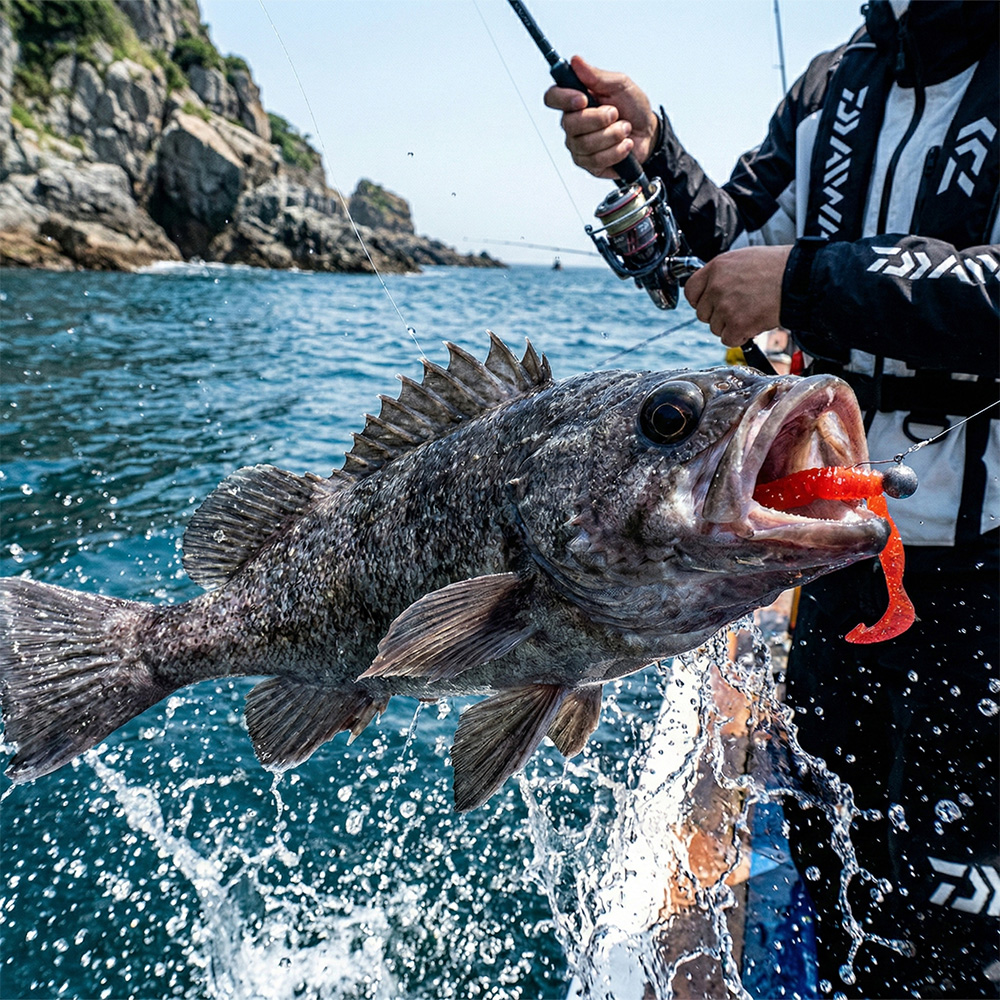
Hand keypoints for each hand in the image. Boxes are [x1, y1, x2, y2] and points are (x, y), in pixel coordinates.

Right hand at [543, 56, 658, 178]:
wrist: (648, 132)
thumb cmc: (632, 106)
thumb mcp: (620, 84)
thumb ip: (597, 75)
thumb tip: (576, 61)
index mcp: (574, 100)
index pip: (553, 97)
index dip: (563, 98)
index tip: (583, 99)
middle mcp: (572, 124)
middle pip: (570, 124)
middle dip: (598, 119)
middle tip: (616, 114)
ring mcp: (578, 146)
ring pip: (585, 144)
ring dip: (612, 135)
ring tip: (625, 128)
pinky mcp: (589, 165)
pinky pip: (597, 160)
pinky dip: (617, 151)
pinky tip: (625, 144)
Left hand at [684, 246, 791, 346]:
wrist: (800, 279)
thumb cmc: (778, 268)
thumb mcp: (743, 259)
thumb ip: (723, 274)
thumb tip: (712, 287)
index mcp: (716, 268)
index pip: (690, 291)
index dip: (700, 301)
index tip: (710, 304)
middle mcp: (716, 287)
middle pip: (703, 314)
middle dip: (718, 315)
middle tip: (739, 309)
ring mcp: (725, 307)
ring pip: (715, 328)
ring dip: (731, 326)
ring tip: (751, 313)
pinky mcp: (737, 324)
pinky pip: (728, 340)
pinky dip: (740, 337)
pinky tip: (753, 324)